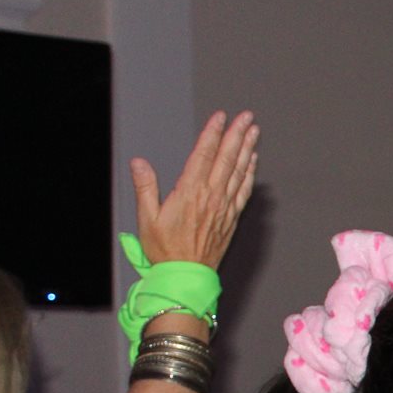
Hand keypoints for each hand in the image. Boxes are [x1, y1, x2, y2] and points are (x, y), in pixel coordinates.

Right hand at [131, 111, 259, 269]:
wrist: (187, 275)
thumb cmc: (165, 250)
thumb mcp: (147, 218)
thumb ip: (145, 187)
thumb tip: (139, 162)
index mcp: (190, 192)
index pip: (204, 155)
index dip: (213, 133)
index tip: (220, 117)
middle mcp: (211, 197)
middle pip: (227, 159)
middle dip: (237, 135)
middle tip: (246, 117)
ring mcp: (224, 207)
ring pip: (239, 172)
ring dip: (247, 149)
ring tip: (253, 132)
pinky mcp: (231, 218)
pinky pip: (244, 191)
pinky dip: (249, 173)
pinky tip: (253, 161)